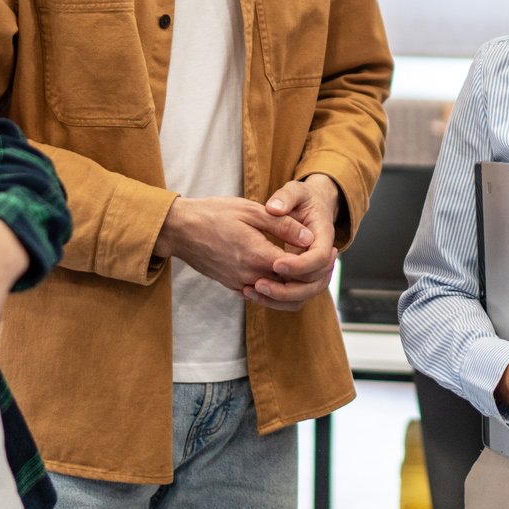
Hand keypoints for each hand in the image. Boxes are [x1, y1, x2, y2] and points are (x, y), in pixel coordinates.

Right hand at [154, 195, 313, 293]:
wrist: (179, 229)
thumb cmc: (213, 214)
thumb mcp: (250, 210)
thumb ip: (281, 225)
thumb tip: (309, 237)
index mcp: (257, 255)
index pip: (298, 270)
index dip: (318, 263)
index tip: (330, 251)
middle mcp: (249, 276)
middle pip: (292, 291)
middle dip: (313, 279)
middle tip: (326, 263)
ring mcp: (239, 284)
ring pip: (279, 298)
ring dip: (298, 288)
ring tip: (310, 269)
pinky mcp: (232, 286)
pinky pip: (262, 297)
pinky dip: (279, 290)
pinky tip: (286, 271)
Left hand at [245, 174, 341, 310]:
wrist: (309, 208)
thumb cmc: (302, 199)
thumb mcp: (296, 191)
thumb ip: (285, 197)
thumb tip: (274, 208)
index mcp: (324, 236)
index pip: (319, 258)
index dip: (300, 264)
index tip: (276, 263)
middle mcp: (321, 257)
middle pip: (315, 283)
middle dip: (288, 288)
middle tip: (258, 283)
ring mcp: (312, 270)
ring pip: (303, 295)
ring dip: (280, 298)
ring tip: (251, 291)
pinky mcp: (299, 277)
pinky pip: (292, 297)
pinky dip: (275, 299)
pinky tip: (252, 292)